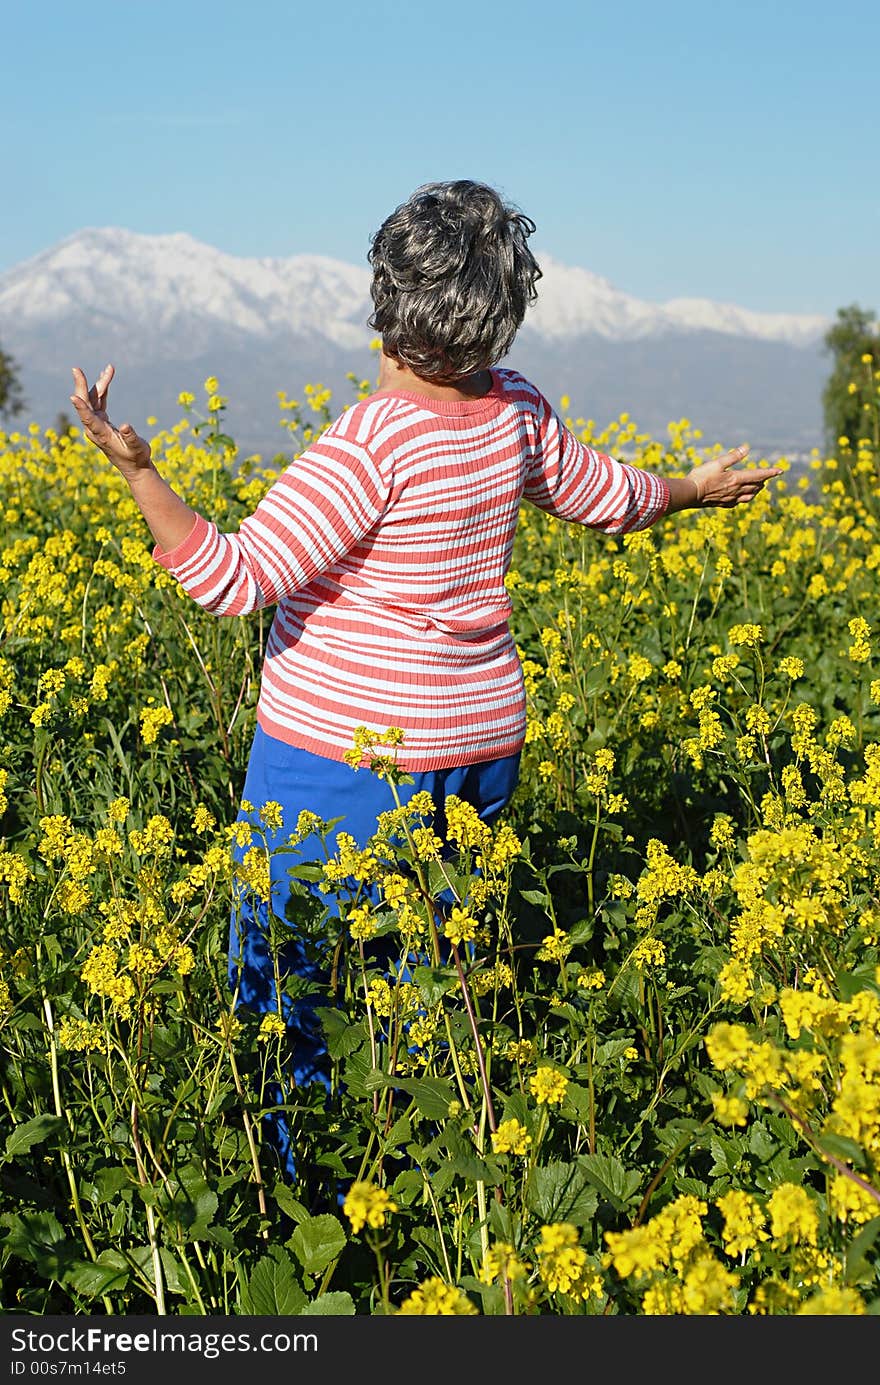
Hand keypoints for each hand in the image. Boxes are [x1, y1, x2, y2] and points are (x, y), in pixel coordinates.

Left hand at [69, 365, 151, 479]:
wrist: (135, 466)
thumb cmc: (136, 458)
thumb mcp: (137, 448)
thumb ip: (131, 437)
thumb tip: (127, 426)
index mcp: (101, 434)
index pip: (88, 419)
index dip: (81, 408)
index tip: (72, 396)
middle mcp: (95, 428)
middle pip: (85, 404)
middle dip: (81, 385)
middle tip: (76, 369)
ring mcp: (97, 424)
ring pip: (93, 400)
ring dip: (100, 384)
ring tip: (110, 368)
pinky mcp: (101, 421)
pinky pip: (99, 402)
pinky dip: (103, 390)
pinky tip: (106, 379)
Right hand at [688, 444, 782, 507]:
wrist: (689, 494)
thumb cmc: (701, 477)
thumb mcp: (717, 463)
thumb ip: (733, 456)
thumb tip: (746, 448)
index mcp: (736, 478)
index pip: (758, 475)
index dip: (770, 472)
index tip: (780, 471)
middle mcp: (736, 490)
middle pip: (755, 486)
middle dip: (763, 481)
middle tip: (768, 477)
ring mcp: (730, 499)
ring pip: (749, 496)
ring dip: (756, 491)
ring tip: (758, 487)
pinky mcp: (723, 504)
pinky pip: (738, 502)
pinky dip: (744, 498)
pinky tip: (741, 498)